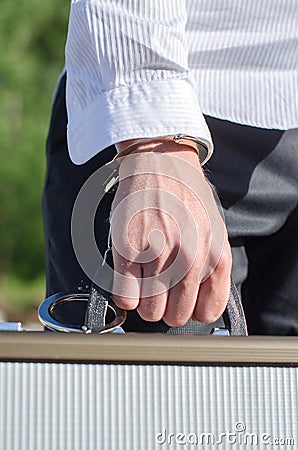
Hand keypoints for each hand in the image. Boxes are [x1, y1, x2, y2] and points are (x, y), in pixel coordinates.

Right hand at [111, 141, 231, 325]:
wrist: (161, 163)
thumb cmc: (186, 199)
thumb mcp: (214, 233)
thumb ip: (210, 270)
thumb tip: (198, 307)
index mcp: (215, 256)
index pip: (205, 313)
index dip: (190, 309)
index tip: (180, 300)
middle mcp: (189, 258)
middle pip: (174, 317)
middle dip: (165, 306)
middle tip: (158, 285)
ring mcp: (158, 255)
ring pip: (148, 311)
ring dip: (144, 299)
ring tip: (144, 275)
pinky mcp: (128, 249)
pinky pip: (125, 298)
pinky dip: (124, 292)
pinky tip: (129, 273)